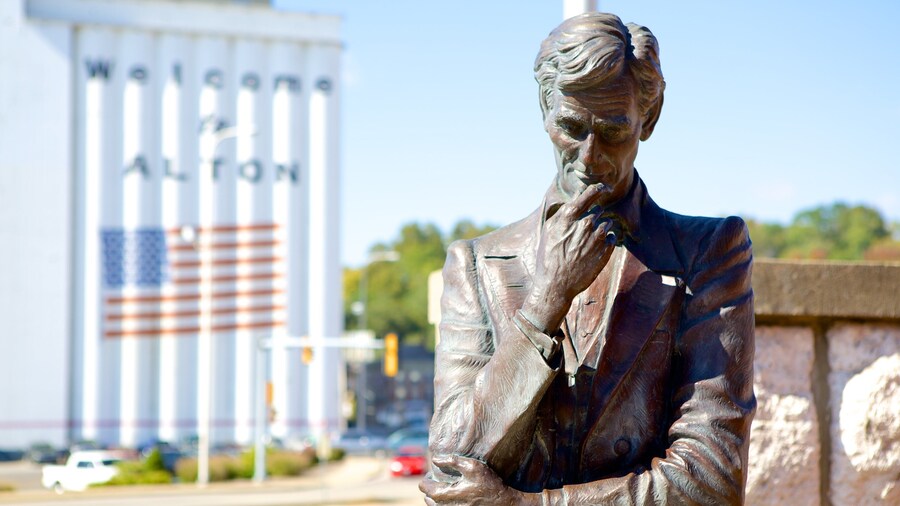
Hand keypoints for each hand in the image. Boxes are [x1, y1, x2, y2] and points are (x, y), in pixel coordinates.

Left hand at [419, 454, 537, 505]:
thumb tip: (435, 459)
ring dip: (436, 498)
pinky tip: (451, 498)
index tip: (431, 473)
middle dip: (430, 489)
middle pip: (429, 499)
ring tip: (443, 489)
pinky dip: (443, 505)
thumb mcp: (473, 467)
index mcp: (446, 494)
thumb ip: (452, 461)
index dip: (426, 479)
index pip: (426, 488)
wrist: (504, 504)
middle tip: (436, 480)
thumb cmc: (489, 484)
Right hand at [522, 184, 617, 332]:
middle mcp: (585, 224)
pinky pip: (613, 237)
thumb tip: (575, 198)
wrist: (556, 284)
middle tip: (584, 230)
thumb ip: (563, 211)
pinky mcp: (606, 251)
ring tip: (588, 242)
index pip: (590, 193)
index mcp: (570, 216)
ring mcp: (598, 237)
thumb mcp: (549, 230)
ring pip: (607, 223)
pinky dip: (607, 241)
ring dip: (601, 228)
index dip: (598, 188)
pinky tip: (594, 250)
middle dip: (593, 216)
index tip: (604, 188)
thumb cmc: (548, 256)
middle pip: (598, 210)